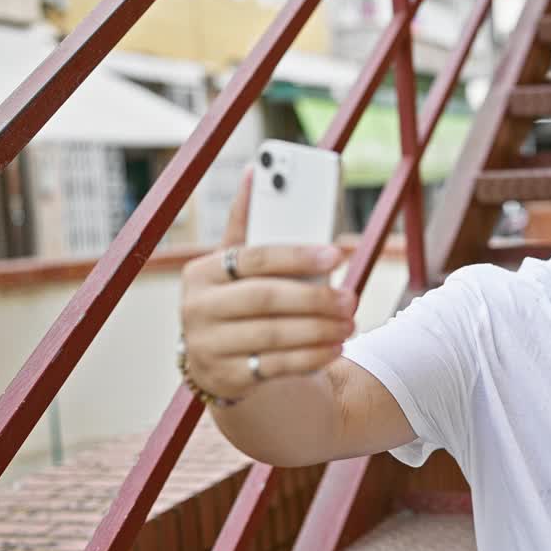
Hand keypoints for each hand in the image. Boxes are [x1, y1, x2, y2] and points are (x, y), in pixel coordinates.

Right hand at [178, 170, 355, 400]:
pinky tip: (335, 347)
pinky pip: (276, 367)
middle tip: (352, 299)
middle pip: (266, 298)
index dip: (299, 255)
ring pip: (273, 336)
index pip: (255, 258)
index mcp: (201, 272)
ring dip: (320, 330)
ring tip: (350, 324)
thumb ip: (248, 226)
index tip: (337, 255)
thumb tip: (256, 171)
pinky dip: (311, 357)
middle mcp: (198, 309)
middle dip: (316, 299)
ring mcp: (208, 347)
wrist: (217, 363)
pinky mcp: (226, 379)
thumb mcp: (235, 267)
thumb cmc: (237, 301)